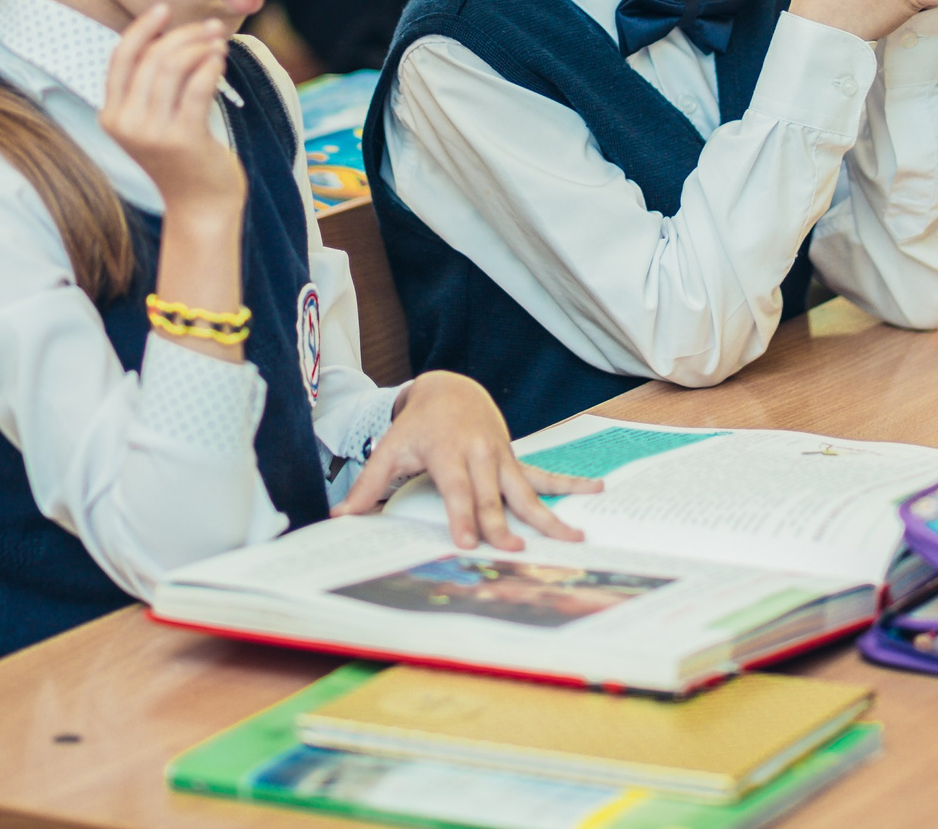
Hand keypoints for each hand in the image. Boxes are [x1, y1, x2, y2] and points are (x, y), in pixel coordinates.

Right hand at [99, 5, 248, 227]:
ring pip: (174, 67)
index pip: (120, 58)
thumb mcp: (154, 121)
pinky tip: (221, 59)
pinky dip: (211, 65)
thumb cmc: (182, 157)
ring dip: (200, 46)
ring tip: (218, 41)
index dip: (142, 28)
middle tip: (211, 27)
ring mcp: (152, 133)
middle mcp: (126, 124)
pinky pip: (197, 86)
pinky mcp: (182, 139)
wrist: (200, 204)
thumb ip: (151, 85)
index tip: (164, 9)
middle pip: (151, 58)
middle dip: (183, 34)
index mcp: (111, 116)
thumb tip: (171, 33)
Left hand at [334, 371, 599, 550]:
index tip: (466, 542)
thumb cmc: (418, 426)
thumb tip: (338, 517)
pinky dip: (573, 483)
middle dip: (502, 523)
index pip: (456, 490)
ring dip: (549, 515)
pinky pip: (546, 475)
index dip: (461, 516)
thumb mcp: (390, 450)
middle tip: (513, 550)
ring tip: (574, 536)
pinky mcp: (515, 460)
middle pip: (492, 495)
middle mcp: (480, 455)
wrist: (451, 388)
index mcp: (448, 453)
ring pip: (526, 491)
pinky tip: (599, 488)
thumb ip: (367, 486)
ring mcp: (502, 458)